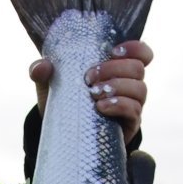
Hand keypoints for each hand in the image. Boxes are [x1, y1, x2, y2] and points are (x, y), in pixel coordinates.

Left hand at [29, 39, 152, 145]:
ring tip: (93, 94)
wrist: (64, 134)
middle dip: (113, 69)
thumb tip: (41, 66)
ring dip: (117, 86)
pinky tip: (101, 108)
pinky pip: (134, 110)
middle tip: (88, 78)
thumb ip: (42, 72)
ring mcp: (132, 104)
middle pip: (138, 68)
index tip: (114, 51)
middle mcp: (130, 84)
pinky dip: (119, 105)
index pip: (141, 53)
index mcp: (118, 68)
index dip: (135, 48)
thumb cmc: (63, 102)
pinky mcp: (130, 123)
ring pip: (140, 88)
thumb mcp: (50, 85)